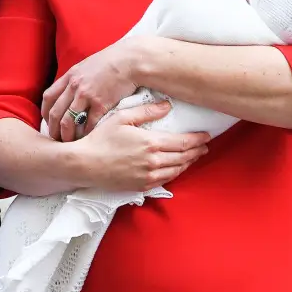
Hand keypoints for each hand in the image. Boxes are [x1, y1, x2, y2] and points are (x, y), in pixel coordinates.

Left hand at [42, 39, 140, 141]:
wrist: (129, 61)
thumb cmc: (110, 63)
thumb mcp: (86, 66)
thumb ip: (76, 79)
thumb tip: (69, 91)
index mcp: (69, 76)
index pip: (48, 97)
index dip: (45, 112)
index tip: (48, 122)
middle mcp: (74, 86)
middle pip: (55, 112)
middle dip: (53, 129)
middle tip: (54, 139)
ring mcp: (86, 95)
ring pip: (69, 121)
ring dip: (66, 135)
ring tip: (68, 144)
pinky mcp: (101, 104)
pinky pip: (89, 123)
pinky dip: (85, 134)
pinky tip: (86, 140)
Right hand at [71, 102, 209, 191]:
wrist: (85, 163)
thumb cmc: (101, 138)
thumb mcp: (122, 118)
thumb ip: (146, 111)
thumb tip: (167, 106)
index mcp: (151, 143)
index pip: (184, 142)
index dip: (198, 139)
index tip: (206, 135)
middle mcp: (154, 161)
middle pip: (184, 156)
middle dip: (197, 150)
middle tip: (205, 145)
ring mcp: (149, 176)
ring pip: (178, 170)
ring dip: (189, 162)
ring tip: (194, 155)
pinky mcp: (142, 186)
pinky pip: (166, 180)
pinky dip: (176, 173)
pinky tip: (177, 167)